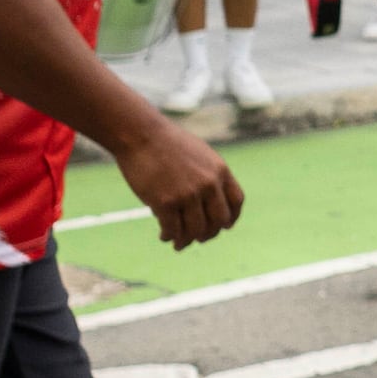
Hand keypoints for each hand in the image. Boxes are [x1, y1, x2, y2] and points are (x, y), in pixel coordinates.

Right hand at [113, 116, 241, 246]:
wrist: (141, 134)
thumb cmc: (167, 143)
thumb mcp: (200, 154)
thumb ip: (209, 175)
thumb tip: (211, 202)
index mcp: (219, 171)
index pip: (236, 202)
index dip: (231, 218)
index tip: (223, 226)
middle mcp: (208, 184)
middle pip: (218, 221)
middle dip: (209, 233)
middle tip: (199, 238)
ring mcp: (187, 194)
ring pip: (195, 230)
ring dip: (187, 240)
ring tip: (179, 243)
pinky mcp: (165, 202)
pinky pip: (173, 229)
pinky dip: (170, 236)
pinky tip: (164, 236)